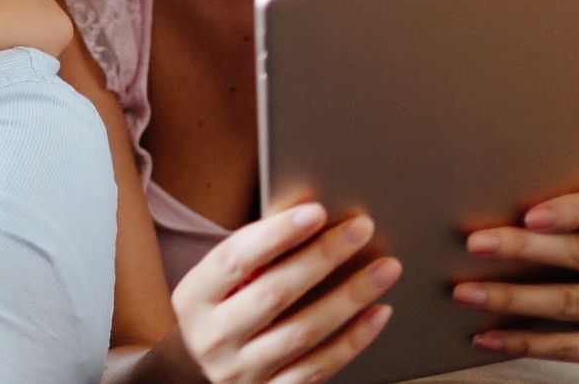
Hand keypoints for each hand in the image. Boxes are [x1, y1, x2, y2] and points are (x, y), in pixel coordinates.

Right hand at [170, 203, 400, 383]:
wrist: (205, 371)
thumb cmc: (226, 309)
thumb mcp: (221, 281)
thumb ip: (255, 252)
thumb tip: (308, 210)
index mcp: (194, 298)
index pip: (234, 259)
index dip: (275, 234)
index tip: (316, 210)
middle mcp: (213, 338)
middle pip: (273, 293)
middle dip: (322, 257)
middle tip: (362, 229)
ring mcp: (241, 371)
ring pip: (303, 332)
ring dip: (349, 297)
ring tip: (385, 268)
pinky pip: (320, 366)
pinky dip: (354, 339)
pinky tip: (378, 312)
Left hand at [455, 183, 578, 382]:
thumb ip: (577, 217)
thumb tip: (494, 206)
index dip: (575, 208)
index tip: (528, 216)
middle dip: (524, 248)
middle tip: (474, 244)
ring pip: (570, 302)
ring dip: (511, 297)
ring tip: (465, 293)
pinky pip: (570, 346)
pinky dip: (522, 342)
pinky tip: (486, 336)